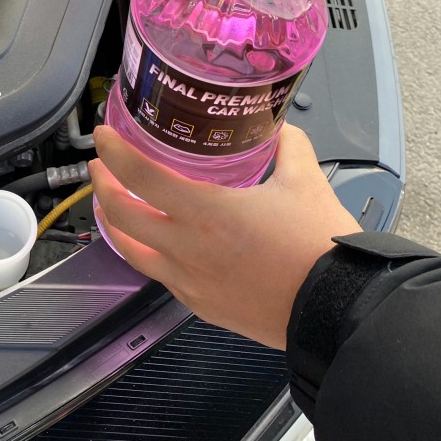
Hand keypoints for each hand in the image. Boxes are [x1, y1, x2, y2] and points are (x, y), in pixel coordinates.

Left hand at [90, 124, 360, 349]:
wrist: (337, 311)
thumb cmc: (320, 247)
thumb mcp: (306, 181)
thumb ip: (288, 147)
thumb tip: (279, 129)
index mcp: (207, 212)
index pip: (141, 176)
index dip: (115, 153)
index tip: (103, 136)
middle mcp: (187, 248)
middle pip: (121, 215)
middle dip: (103, 186)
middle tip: (103, 166)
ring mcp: (189, 281)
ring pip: (131, 251)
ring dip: (115, 223)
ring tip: (114, 204)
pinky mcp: (200, 305)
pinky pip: (159, 275)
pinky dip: (145, 253)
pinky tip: (153, 243)